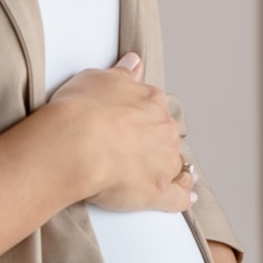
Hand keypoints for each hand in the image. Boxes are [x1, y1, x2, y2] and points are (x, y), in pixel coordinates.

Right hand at [42, 54, 198, 212]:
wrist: (76, 143)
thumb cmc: (81, 110)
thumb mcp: (98, 78)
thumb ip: (122, 73)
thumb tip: (134, 63)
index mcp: (151, 102)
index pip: (156, 109)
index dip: (146, 118)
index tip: (138, 125)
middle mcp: (163, 130)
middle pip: (166, 137)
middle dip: (156, 143)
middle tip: (137, 151)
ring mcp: (163, 161)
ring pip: (175, 165)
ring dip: (171, 169)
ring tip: (161, 175)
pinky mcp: (158, 191)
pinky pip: (178, 197)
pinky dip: (184, 198)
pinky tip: (186, 199)